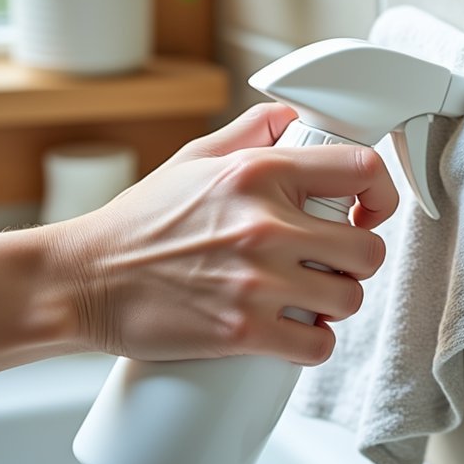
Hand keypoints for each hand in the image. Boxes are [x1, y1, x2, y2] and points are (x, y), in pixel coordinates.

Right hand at [45, 104, 398, 365]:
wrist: (81, 281)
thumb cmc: (136, 223)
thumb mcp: (193, 158)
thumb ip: (251, 132)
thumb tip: (295, 118)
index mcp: (258, 173)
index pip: (362, 170)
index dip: (381, 194)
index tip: (369, 211)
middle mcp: (264, 224)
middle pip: (368, 249)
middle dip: (356, 261)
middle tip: (331, 263)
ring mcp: (256, 281)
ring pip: (349, 300)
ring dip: (335, 304)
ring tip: (306, 298)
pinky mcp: (242, 332)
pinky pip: (317, 345)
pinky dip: (313, 344)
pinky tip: (295, 332)